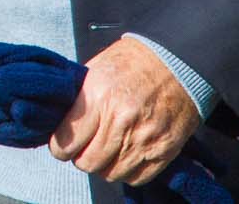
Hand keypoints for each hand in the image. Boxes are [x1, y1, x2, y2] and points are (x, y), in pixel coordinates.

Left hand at [49, 38, 200, 185]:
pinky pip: (136, 177)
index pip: (67, 142)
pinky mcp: (164, 150)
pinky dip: (127, 171)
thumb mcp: (97, 68)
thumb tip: (60, 120)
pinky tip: (125, 154)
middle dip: (80, 158)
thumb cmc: (134, 62)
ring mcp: (144, 139)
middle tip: (83, 149)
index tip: (61, 146)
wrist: (178, 62)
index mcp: (98, 97)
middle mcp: (120, 121)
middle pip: (87, 163)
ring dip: (104, 166)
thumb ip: (79, 97)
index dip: (59, 147)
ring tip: (105, 151)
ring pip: (110, 173)